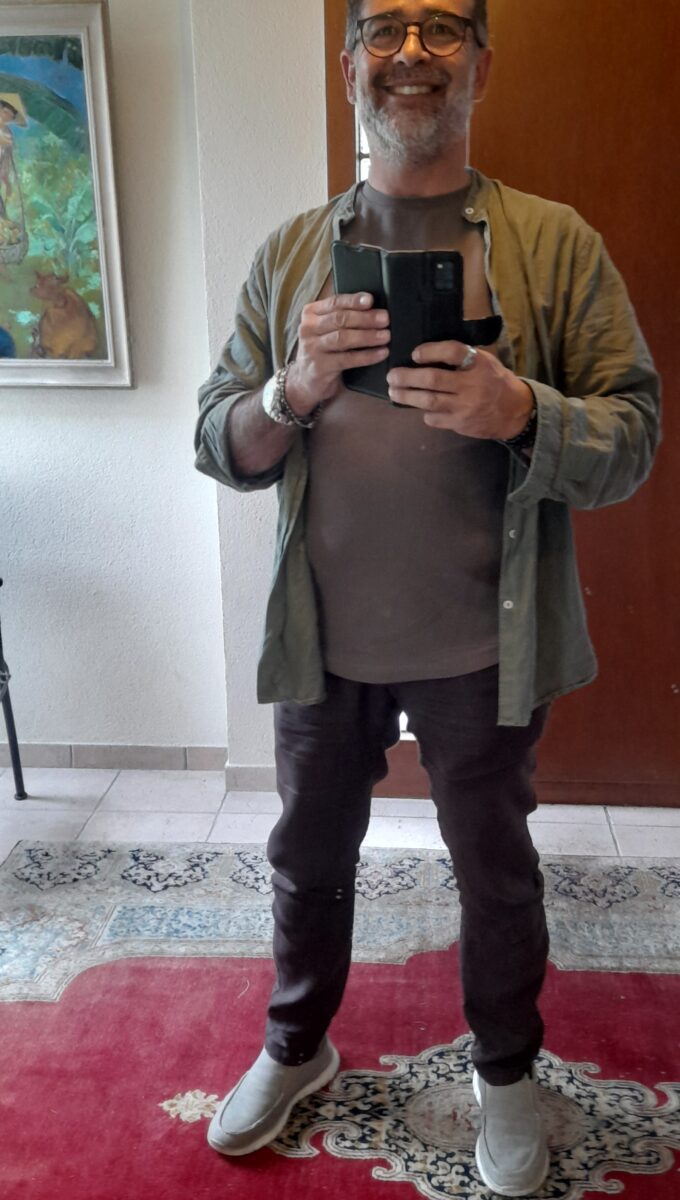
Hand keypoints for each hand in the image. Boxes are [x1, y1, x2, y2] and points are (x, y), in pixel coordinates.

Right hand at [285, 293, 389, 414]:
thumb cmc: (323, 350)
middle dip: (365, 318)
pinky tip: (380, 353)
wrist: (305, 380)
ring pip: (342, 338)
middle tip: (385, 319)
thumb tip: (373, 308)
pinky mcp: (319, 367)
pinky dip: (366, 356)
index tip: (371, 300)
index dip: (354, 300)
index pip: (335, 302)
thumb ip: (342, 317)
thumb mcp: (327, 329)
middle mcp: (308, 328)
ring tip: (385, 336)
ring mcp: (312, 348)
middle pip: (340, 319)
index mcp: (311, 313)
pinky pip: (346, 359)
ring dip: (367, 336)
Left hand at [387, 341, 533, 439]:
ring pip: (428, 401)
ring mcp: (464, 406)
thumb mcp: (485, 362)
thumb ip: (463, 357)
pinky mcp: (460, 424)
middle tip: (392, 376)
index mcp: (479, 364)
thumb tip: (428, 353)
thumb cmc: (495, 381)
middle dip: (407, 377)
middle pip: (432, 379)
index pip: (452, 352)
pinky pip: (434, 418)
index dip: (430, 351)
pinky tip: (420, 407)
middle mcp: (471, 385)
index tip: (415, 354)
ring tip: (394, 391)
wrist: (514, 412)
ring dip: (407, 396)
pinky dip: (424, 412)